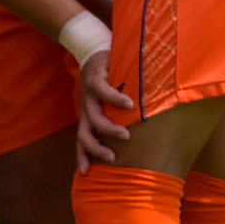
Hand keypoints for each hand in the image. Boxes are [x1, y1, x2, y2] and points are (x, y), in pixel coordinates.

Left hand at [74, 50, 133, 172]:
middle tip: (112, 157)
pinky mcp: (95, 79)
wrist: (95, 51)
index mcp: (88, 116)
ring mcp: (88, 94)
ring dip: (108, 128)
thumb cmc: (108, 81)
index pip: (82, 140)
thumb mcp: (110, 103)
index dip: (82, 156)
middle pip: (84, 134)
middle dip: (96, 149)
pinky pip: (103, 91)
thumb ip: (119, 118)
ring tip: (125, 134)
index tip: (86, 173)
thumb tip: (142, 138)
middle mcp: (86, 108)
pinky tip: (129, 104)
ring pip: (94, 117)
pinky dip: (115, 100)